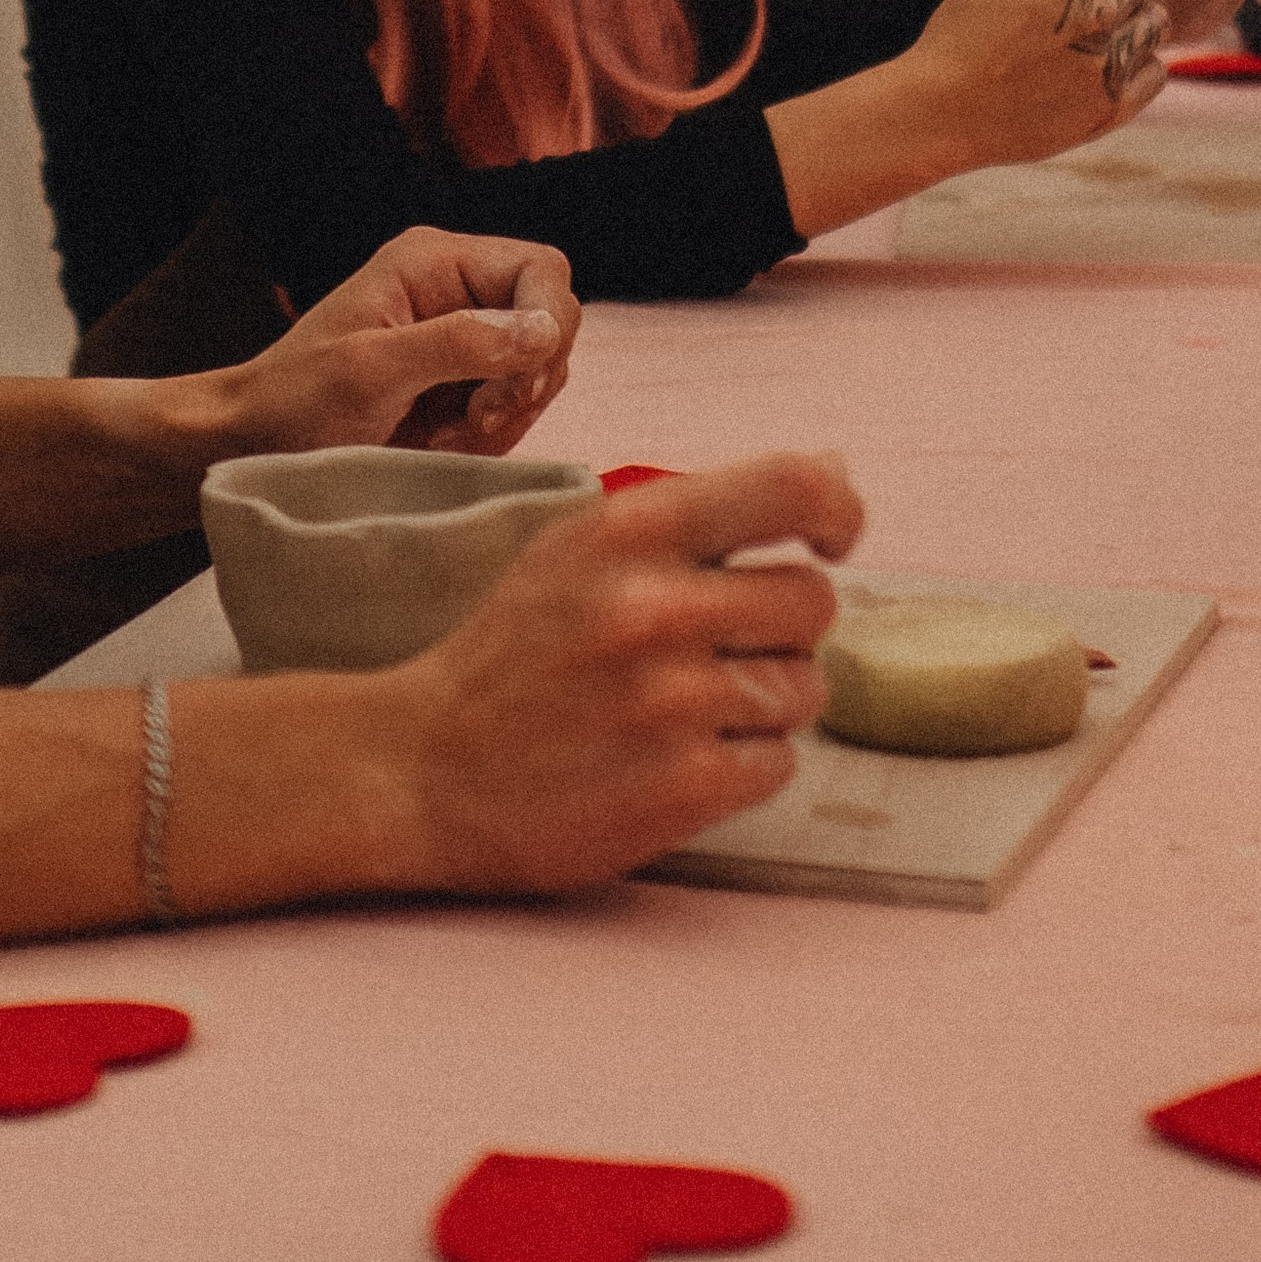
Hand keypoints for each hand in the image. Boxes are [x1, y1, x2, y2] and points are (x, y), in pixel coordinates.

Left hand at [214, 227, 578, 463]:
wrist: (254, 444)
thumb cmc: (296, 399)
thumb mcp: (372, 368)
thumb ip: (459, 342)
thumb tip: (545, 328)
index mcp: (436, 261)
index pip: (542, 270)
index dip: (548, 325)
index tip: (512, 387)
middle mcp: (458, 289)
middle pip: (552, 325)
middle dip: (522, 383)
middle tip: (471, 419)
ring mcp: (463, 339)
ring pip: (539, 373)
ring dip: (504, 416)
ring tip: (442, 436)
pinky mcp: (462, 384)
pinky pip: (515, 409)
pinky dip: (491, 438)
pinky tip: (442, 445)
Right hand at [385, 454, 863, 888]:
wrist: (421, 765)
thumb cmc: (513, 652)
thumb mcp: (582, 548)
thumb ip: (700, 512)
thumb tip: (833, 471)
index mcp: (630, 529)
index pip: (793, 487)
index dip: (839, 510)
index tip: (835, 539)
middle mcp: (656, 606)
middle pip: (813, 601)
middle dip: (781, 629)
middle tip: (718, 649)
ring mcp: (672, 702)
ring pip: (804, 689)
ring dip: (761, 703)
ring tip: (683, 710)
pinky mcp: (682, 789)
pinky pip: (779, 764)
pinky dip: (742, 766)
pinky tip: (675, 760)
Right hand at [898, 0, 1171, 170]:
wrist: (943, 106)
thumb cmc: (970, 20)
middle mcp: (1094, 13)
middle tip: (1072, 6)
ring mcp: (1105, 63)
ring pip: (1157, 24)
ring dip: (1130, 24)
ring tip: (1082, 37)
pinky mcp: (1111, 107)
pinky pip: (1156, 72)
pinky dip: (1134, 67)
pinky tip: (1089, 67)